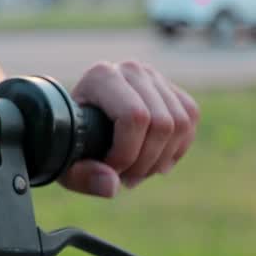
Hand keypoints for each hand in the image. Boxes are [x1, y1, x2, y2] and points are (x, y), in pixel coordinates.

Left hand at [60, 61, 198, 198]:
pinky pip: (190, 120)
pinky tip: (155, 160)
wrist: (76, 122)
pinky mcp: (170, 89)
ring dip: (162, 159)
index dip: (128, 153)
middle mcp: (130, 70)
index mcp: (101, 77)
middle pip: (161, 123)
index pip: (134, 117)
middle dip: (146, 161)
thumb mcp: (65, 161)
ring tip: (138, 172)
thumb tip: (112, 185)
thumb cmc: (68, 141)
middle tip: (126, 177)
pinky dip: (177, 149)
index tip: (111, 169)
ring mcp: (153, 77)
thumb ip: (82, 177)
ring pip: (181, 123)